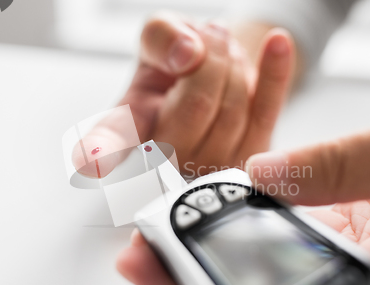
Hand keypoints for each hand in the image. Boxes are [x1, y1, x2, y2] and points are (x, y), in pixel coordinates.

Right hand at [72, 12, 294, 177]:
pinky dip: (275, 73)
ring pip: (233, 111)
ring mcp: (210, 163)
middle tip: (207, 39)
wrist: (213, 73)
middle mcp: (167, 155)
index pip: (112, 142)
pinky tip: (277, 44)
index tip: (93, 159)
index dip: (102, 151)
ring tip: (222, 51)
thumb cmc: (176, 60)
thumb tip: (186, 54)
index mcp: (131, 127)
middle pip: (197, 108)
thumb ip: (161, 36)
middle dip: (211, 61)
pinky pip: (267, 112)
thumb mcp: (157, 37)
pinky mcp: (250, 155)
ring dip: (235, 64)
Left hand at [117, 100, 369, 284]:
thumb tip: (262, 172)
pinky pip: (283, 242)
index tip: (153, 270)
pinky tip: (210, 210)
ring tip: (158, 230)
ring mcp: (349, 270)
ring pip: (266, 275)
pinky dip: (244, 227)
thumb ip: (348, 166)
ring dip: (213, 253)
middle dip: (195, 281)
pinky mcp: (345, 240)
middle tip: (139, 252)